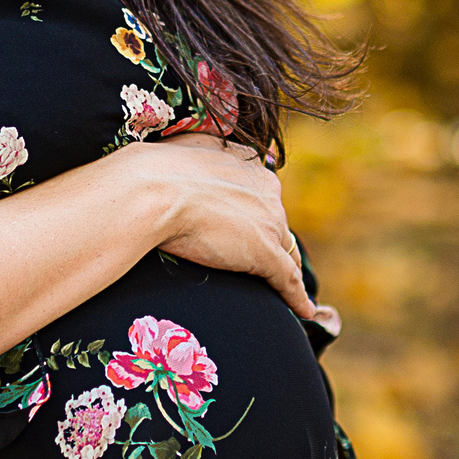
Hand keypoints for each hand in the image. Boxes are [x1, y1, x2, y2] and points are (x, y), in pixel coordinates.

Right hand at [119, 136, 314, 320]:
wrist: (154, 191)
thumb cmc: (161, 170)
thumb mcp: (192, 147)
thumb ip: (210, 152)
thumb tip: (209, 152)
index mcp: (253, 169)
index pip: (264, 199)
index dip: (257, 217)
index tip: (248, 230)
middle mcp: (269, 194)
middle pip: (279, 226)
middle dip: (272, 243)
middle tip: (259, 263)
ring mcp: (270, 224)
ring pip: (287, 253)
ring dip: (286, 270)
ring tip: (288, 290)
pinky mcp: (265, 254)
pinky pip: (288, 280)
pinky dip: (296, 297)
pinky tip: (303, 311)